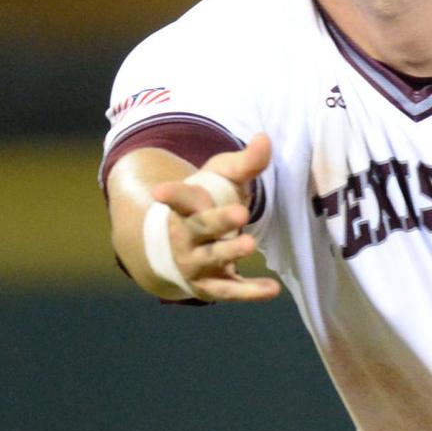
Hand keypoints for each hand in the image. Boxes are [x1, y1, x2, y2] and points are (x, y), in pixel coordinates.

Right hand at [151, 133, 280, 302]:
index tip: (159, 192)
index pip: (178, 198)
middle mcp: (185, 236)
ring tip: (251, 243)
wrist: (182, 249)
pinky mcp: (209, 286)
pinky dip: (250, 292)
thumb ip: (244, 163)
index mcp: (185, 207)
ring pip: (211, 260)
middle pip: (200, 229)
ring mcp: (195, 263)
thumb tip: (265, 139)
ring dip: (230, 254)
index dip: (171, 194)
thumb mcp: (222, 179)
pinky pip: (229, 290)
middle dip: (218, 221)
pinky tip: (273, 289)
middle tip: (240, 213)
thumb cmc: (207, 204)